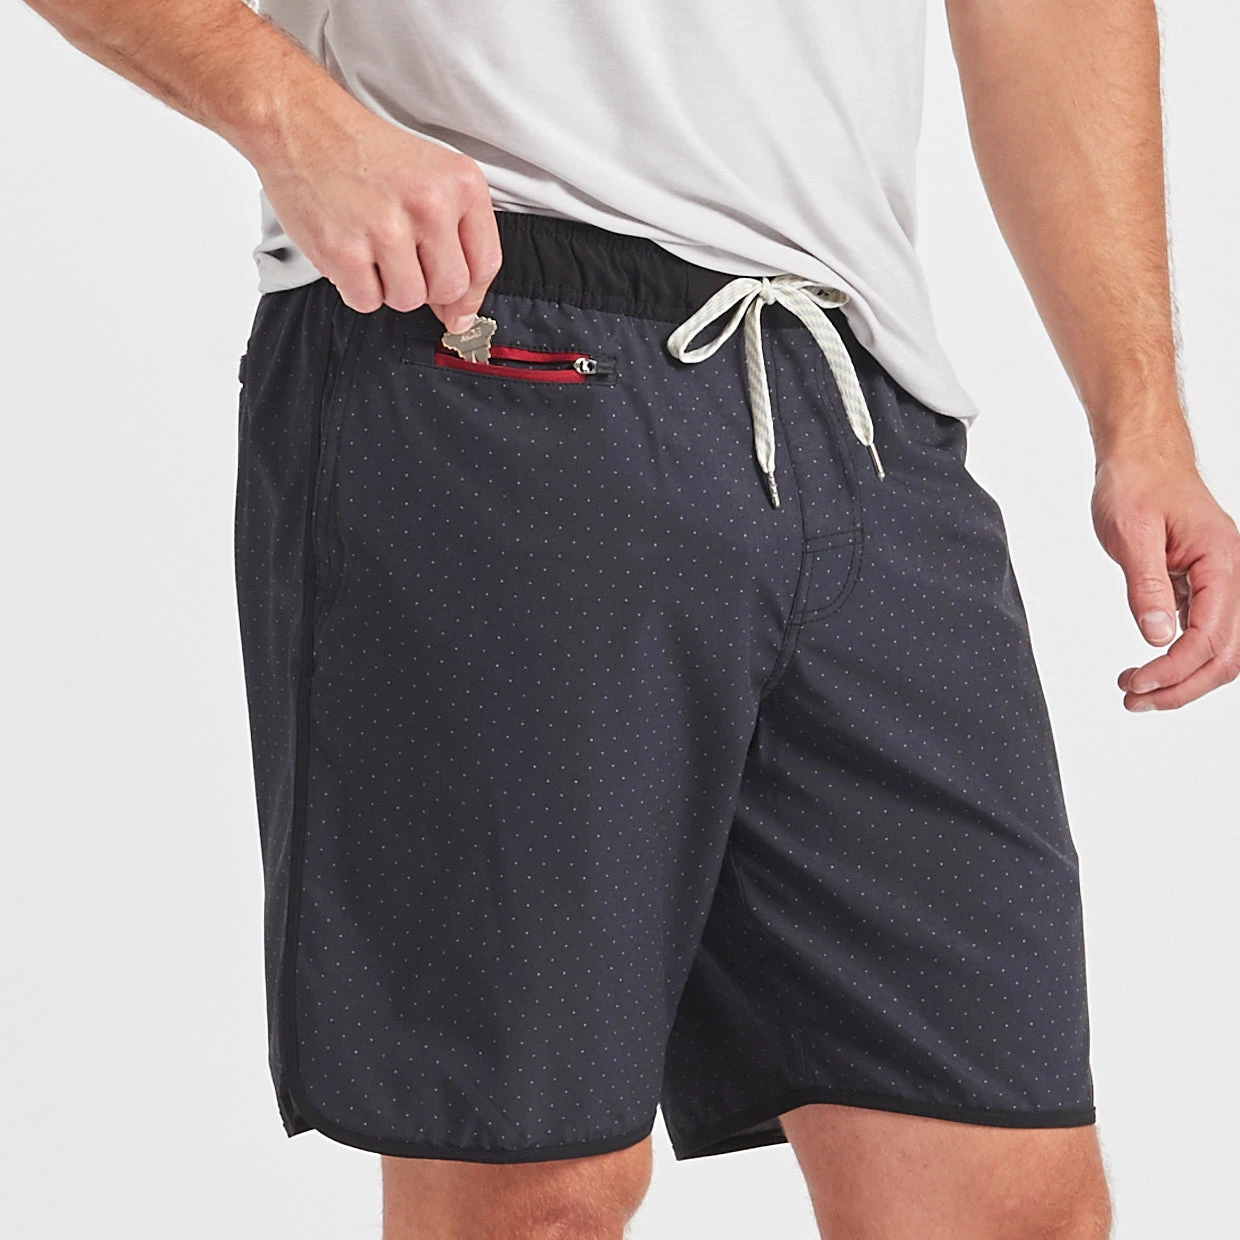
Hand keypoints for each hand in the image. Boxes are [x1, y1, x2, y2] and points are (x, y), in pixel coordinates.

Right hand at [250, 99, 500, 328]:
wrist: (302, 123)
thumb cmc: (366, 153)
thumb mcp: (431, 176)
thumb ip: (455, 240)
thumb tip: (460, 314)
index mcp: (461, 184)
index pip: (485, 264)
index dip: (470, 294)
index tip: (456, 305)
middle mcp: (430, 204)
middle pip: (449, 289)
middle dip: (427, 287)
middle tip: (402, 260)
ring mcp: (386, 228)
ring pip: (408, 300)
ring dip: (389, 287)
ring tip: (372, 249)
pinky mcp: (344, 250)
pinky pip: (367, 301)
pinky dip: (356, 287)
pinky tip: (350, 252)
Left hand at [1092, 448, 1239, 710]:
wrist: (1141, 455)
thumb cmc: (1137, 483)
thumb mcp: (1131, 533)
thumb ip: (1146, 586)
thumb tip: (1156, 637)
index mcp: (1222, 562)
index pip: (1211, 635)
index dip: (1175, 669)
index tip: (1137, 683)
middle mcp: (1233, 574)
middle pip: (1226, 653)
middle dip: (1183, 685)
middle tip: (1134, 700)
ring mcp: (1222, 580)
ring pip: (1221, 647)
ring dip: (1184, 677)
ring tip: (1138, 692)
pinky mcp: (1205, 583)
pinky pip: (1207, 630)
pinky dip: (1183, 656)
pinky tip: (1150, 666)